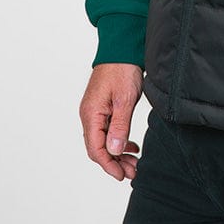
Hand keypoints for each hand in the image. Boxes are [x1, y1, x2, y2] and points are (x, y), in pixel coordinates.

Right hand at [79, 63, 143, 180]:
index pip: (95, 149)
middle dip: (115, 162)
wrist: (122, 47)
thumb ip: (120, 126)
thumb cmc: (123, 69)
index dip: (109, 165)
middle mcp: (90, 115)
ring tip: (134, 162)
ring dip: (118, 153)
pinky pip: (108, 131)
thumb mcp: (125, 99)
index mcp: (91, 114)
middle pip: (98, 148)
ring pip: (104, 141)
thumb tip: (114, 150)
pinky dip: (119, 140)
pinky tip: (131, 145)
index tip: (122, 175)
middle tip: (133, 171)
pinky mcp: (104, 107)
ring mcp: (96, 111)